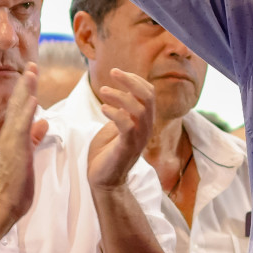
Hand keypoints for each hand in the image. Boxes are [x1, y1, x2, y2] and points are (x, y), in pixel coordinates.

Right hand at [0, 66, 48, 222]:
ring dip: (25, 91)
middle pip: (18, 104)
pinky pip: (22, 128)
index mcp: (14, 136)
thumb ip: (34, 137)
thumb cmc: (17, 184)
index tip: (33, 72)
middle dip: (26, 83)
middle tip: (32, 64)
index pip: (21, 108)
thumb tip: (44, 122)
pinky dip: (26, 113)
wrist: (6, 203)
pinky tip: (32, 100)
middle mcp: (10, 135)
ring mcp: (11, 141)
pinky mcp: (16, 150)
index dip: (26, 89)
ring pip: (18, 111)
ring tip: (31, 73)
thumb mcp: (29, 154)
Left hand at [89, 69, 157, 190]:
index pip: (149, 93)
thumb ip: (121, 111)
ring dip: (121, 96)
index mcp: (144, 121)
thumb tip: (120, 92)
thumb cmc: (107, 153)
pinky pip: (127, 126)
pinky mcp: (127, 148)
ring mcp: (138, 138)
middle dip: (131, 81)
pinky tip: (103, 109)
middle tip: (113, 72)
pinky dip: (115, 113)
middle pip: (148, 97)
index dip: (135, 79)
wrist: (103, 180)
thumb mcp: (115, 126)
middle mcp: (145, 128)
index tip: (116, 72)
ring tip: (103, 91)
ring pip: (140, 110)